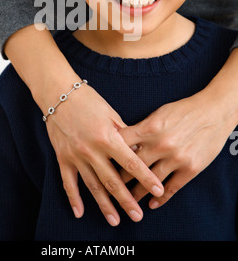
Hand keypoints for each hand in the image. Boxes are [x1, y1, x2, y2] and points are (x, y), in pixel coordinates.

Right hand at [42, 83, 163, 225]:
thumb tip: (138, 152)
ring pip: (92, 186)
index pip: (131, 162)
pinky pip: (68, 182)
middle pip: (112, 180)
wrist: (59, 94)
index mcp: (107, 137)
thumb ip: (125, 134)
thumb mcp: (111, 113)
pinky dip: (73, 198)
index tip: (157, 190)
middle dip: (127, 200)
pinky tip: (80, 213)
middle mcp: (92, 149)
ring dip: (104, 205)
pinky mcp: (62, 158)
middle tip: (138, 216)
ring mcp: (76, 156)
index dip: (145, 178)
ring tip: (115, 220)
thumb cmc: (88, 100)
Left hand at [119, 87, 237, 208]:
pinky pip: (171, 188)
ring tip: (126, 201)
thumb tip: (122, 141)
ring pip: (149, 181)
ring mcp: (176, 158)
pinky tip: (152, 204)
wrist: (213, 112)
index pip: (122, 143)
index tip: (100, 161)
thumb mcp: (159, 113)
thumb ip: (142, 129)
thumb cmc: (184, 110)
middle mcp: (161, 144)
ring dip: (136, 193)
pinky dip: (160, 199)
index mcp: (150, 127)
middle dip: (118, 177)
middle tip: (107, 186)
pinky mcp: (190, 169)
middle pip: (132, 166)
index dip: (109, 153)